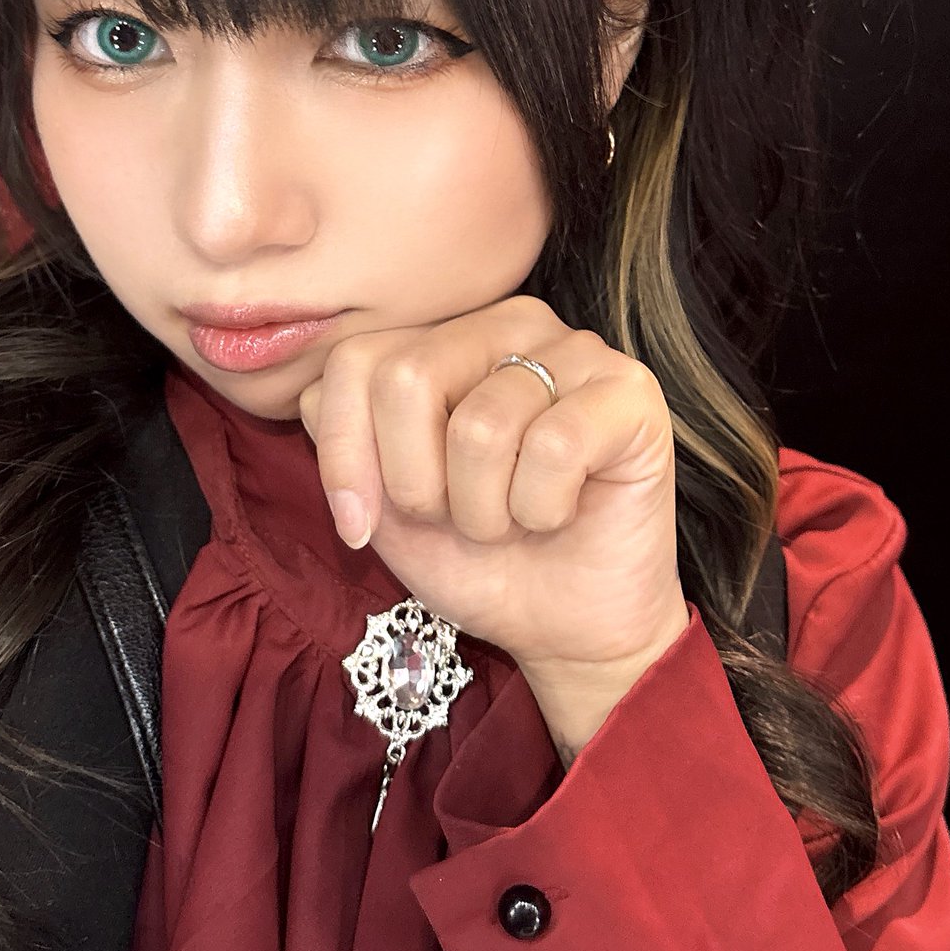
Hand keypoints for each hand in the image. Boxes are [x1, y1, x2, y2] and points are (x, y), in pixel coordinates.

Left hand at [298, 294, 689, 755]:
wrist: (567, 625)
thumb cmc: (479, 558)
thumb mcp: (384, 506)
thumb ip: (345, 442)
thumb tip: (317, 398)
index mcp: (445, 339)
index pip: (354, 362)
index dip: (347, 459)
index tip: (366, 524)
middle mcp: (509, 325)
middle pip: (408, 379)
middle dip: (418, 486)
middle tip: (460, 520)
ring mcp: (577, 350)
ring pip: (482, 425)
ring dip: (485, 510)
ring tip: (515, 521)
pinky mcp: (632, 392)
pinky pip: (555, 446)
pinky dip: (544, 508)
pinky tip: (564, 512)